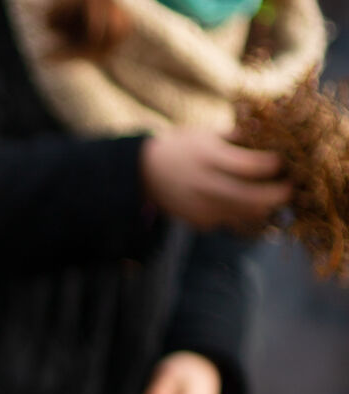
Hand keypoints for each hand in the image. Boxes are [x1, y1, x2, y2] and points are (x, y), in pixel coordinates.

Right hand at [141, 129, 290, 228]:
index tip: (282, 161)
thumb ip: (238, 137)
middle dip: (279, 195)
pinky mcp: (199, 221)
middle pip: (254, 198)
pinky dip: (239, 214)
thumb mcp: (206, 134)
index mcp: (209, 157)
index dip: (274, 165)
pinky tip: (236, 203)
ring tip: (268, 196)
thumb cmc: (180, 148)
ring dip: (263, 206)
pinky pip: (229, 221)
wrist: (143, 172)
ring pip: (246, 214)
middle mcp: (206, 184)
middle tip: (289, 189)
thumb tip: (270, 136)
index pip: (253, 166)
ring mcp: (202, 206)